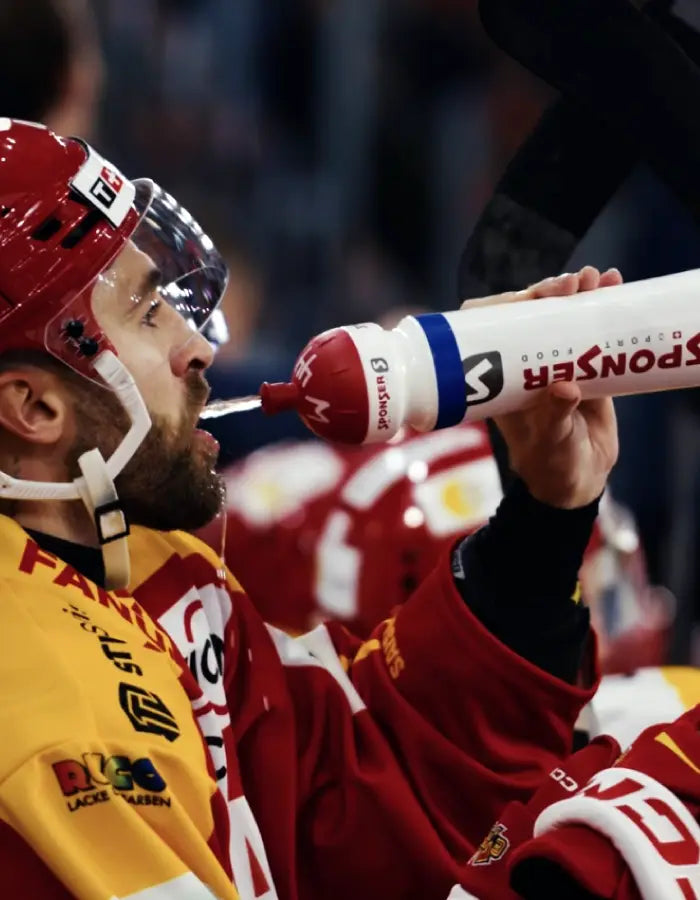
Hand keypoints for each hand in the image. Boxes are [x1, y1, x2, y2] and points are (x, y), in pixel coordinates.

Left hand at [461, 265, 622, 508]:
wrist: (577, 479)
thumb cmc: (551, 465)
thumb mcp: (550, 443)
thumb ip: (555, 418)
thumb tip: (565, 388)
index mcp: (501, 377)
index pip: (492, 329)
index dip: (507, 305)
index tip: (531, 296)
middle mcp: (524, 363)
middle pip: (529, 314)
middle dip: (546, 293)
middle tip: (571, 284)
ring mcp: (553, 361)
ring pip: (559, 316)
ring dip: (576, 293)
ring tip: (596, 278)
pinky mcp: (582, 364)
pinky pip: (589, 328)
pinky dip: (600, 306)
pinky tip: (614, 286)